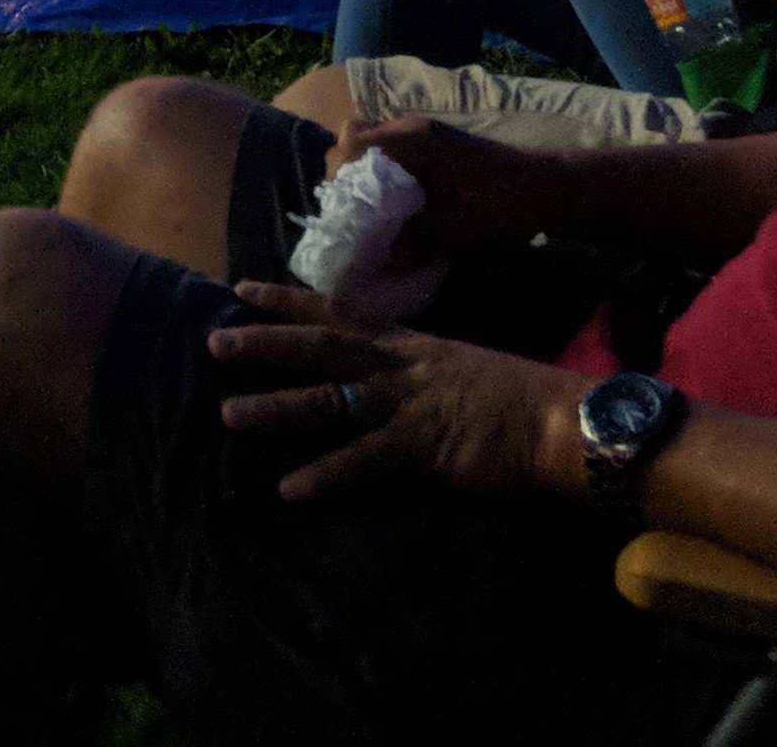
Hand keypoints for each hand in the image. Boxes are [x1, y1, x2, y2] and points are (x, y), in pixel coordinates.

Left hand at [207, 285, 587, 502]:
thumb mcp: (459, 367)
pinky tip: (290, 488)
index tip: (241, 287)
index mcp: (409, 344)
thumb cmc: (520, 398)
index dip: (288, 300)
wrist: (563, 420)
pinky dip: (326, 475)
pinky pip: (365, 461)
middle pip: (321, 345)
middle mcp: (401, 366)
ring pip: (330, 401)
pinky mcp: (424, 447)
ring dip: (278, 408)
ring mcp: (409, 405)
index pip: (338, 312)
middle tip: (213, 340)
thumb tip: (384, 376)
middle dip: (265, 343)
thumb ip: (418, 369)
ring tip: (229, 415)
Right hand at [321, 113, 563, 258]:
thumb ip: (424, 240)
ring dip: (363, 183)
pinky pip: (386, 158)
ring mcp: (418, 136)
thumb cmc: (515, 201)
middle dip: (348, 182)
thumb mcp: (471, 227)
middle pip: (352, 142)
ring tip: (374, 221)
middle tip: (359, 222)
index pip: (354, 143)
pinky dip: (380, 183)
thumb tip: (380, 262)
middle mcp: (412, 129)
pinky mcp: (426, 150)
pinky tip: (395, 215)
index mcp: (419, 139)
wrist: (551, 186)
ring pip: (367, 149)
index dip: (343, 179)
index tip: (352, 217)